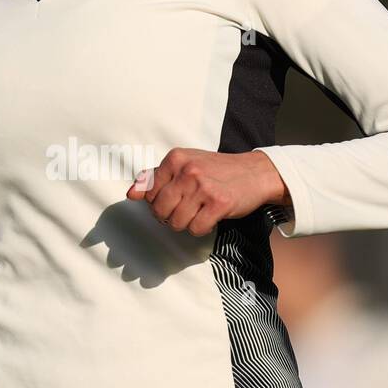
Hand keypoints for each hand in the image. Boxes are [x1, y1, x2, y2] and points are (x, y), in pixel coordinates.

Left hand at [126, 148, 289, 235]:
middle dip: (170, 217)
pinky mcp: (219, 203)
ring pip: (176, 222)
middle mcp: (188, 170)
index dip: (159, 203)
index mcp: (175, 158)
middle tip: (186, 210)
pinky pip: (196, 229)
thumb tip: (132, 194)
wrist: (255, 172)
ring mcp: (204, 187)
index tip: (173, 200)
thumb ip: (155, 178)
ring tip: (199, 212)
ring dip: (187, 223)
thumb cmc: (217, 170)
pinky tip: (210, 217)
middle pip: (160, 211)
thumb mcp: (184, 166)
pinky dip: (202, 229)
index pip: (149, 193)